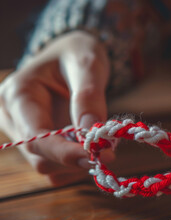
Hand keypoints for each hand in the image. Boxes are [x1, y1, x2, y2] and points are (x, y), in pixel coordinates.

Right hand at [0, 31, 113, 185]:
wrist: (72, 53)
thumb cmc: (78, 52)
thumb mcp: (88, 64)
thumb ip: (89, 96)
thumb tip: (92, 134)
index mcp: (18, 94)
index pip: (35, 137)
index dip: (64, 153)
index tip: (96, 157)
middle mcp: (12, 117)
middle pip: (39, 157)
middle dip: (75, 159)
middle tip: (109, 151)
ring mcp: (22, 132)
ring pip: (47, 167)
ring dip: (77, 164)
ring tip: (101, 144)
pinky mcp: (37, 142)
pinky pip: (54, 167)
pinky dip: (75, 164)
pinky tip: (91, 147)